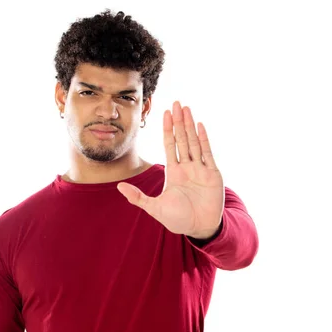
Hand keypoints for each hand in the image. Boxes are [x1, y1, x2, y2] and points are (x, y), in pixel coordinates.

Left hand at [117, 101, 224, 238]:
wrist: (199, 228)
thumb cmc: (178, 219)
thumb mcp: (154, 208)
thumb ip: (137, 197)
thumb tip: (119, 186)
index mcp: (174, 171)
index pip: (169, 145)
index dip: (167, 129)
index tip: (165, 113)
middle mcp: (187, 167)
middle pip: (182, 139)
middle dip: (178, 121)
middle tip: (176, 103)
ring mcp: (200, 169)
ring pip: (194, 142)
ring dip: (190, 125)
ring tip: (186, 108)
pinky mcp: (212, 174)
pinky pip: (207, 153)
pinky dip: (203, 139)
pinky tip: (200, 125)